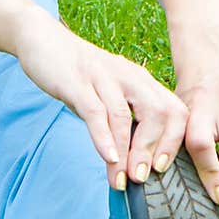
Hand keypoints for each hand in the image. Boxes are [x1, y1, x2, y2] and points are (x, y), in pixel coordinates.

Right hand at [14, 10, 188, 189]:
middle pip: (159, 112)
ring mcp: (102, 77)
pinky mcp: (76, 82)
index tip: (161, 169)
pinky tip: (107, 157)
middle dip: (155, 149)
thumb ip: (124, 119)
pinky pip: (95, 111)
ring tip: (121, 179)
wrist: (43, 39)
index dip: (174, 141)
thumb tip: (135, 161)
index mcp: (141, 81)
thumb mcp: (110, 93)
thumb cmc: (79, 74)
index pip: (175, 110)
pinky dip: (103, 137)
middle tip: (141, 177)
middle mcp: (128, 76)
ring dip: (126, 152)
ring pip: (124, 116)